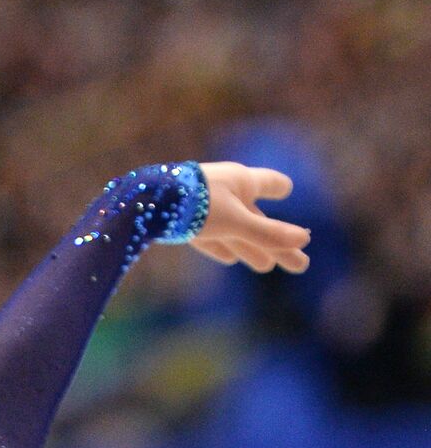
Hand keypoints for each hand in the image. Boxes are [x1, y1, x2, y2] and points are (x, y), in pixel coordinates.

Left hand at [190, 162, 310, 273]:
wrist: (145, 202)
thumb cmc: (196, 204)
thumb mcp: (236, 221)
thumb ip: (268, 233)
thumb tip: (304, 241)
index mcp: (240, 181)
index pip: (268, 182)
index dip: (277, 186)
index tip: (286, 189)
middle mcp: (223, 192)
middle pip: (256, 220)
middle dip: (277, 242)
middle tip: (301, 264)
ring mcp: (202, 207)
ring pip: (233, 231)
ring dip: (252, 249)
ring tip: (268, 266)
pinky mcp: (181, 222)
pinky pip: (208, 236)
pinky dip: (221, 247)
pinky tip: (228, 259)